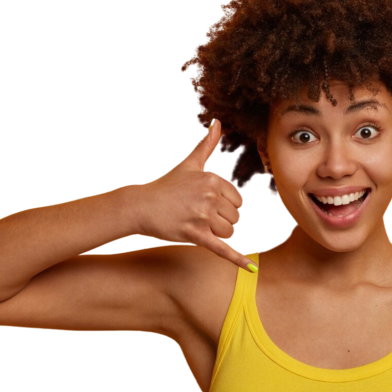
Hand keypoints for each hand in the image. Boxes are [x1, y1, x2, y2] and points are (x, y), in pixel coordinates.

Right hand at [134, 120, 252, 269]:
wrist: (141, 206)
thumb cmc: (167, 186)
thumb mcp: (189, 163)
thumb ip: (206, 145)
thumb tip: (218, 122)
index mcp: (213, 180)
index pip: (238, 201)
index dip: (226, 207)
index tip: (208, 205)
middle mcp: (210, 197)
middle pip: (235, 218)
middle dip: (222, 221)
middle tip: (201, 216)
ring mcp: (202, 216)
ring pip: (229, 232)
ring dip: (219, 234)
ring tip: (200, 226)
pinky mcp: (195, 234)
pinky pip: (222, 249)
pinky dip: (237, 259)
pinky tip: (250, 269)